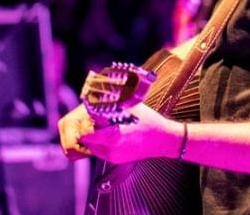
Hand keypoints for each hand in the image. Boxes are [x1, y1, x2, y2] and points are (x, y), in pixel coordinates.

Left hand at [58, 102, 183, 163]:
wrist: (163, 139)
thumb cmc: (148, 120)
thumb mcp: (130, 106)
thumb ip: (112, 100)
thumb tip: (97, 90)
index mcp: (113, 137)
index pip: (86, 133)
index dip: (85, 121)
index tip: (88, 112)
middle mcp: (110, 150)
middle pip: (86, 139)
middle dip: (88, 127)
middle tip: (95, 116)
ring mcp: (112, 157)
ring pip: (91, 145)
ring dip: (93, 135)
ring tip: (104, 124)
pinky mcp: (115, 160)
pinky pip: (99, 150)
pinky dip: (100, 141)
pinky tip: (111, 132)